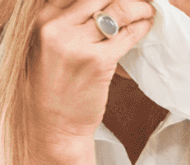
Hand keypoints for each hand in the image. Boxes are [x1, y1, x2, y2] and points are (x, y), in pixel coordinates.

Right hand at [28, 0, 155, 149]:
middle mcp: (56, 27)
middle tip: (139, 1)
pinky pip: (127, 35)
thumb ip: (65, 22)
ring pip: (118, 9)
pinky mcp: (97, 62)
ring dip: (139, 6)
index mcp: (42, 19)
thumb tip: (99, 6)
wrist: (52, 127)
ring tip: (148, 9)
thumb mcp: (46, 46)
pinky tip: (147, 25)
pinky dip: (142, 27)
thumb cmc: (52, 88)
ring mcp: (76, 44)